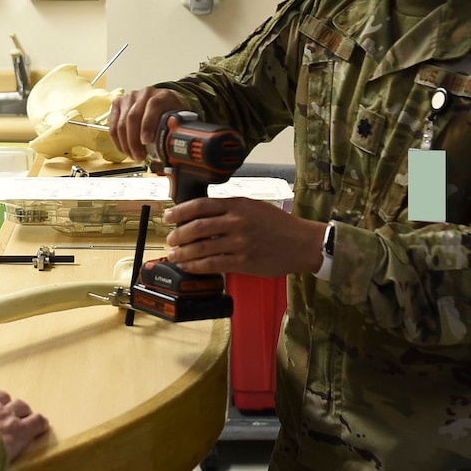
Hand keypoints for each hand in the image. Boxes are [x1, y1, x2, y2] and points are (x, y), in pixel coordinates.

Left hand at [0, 377, 48, 461]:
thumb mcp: (2, 466)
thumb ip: (8, 455)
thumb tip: (6, 460)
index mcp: (17, 431)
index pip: (37, 421)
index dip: (39, 423)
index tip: (39, 427)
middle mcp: (6, 414)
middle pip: (21, 405)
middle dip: (21, 411)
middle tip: (16, 420)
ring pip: (3, 395)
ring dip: (2, 401)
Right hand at [108, 86, 184, 162]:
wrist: (162, 103)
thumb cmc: (169, 114)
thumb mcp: (176, 120)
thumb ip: (174, 130)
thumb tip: (170, 148)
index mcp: (163, 96)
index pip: (153, 106)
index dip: (148, 125)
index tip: (146, 141)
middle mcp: (145, 93)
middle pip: (133, 116)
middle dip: (134, 141)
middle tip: (139, 156)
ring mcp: (129, 97)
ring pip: (121, 123)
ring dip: (125, 144)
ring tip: (133, 155)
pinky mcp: (118, 103)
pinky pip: (113, 125)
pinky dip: (117, 140)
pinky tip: (124, 149)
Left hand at [162, 197, 323, 277]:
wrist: (301, 243)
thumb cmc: (279, 225)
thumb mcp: (255, 207)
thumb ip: (232, 207)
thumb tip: (204, 212)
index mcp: (238, 204)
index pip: (201, 205)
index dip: (180, 211)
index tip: (169, 217)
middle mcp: (236, 221)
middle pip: (197, 227)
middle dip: (178, 235)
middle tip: (170, 240)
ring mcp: (239, 242)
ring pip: (201, 248)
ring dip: (183, 253)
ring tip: (174, 256)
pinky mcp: (243, 261)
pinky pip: (212, 264)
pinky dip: (196, 266)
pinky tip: (189, 266)